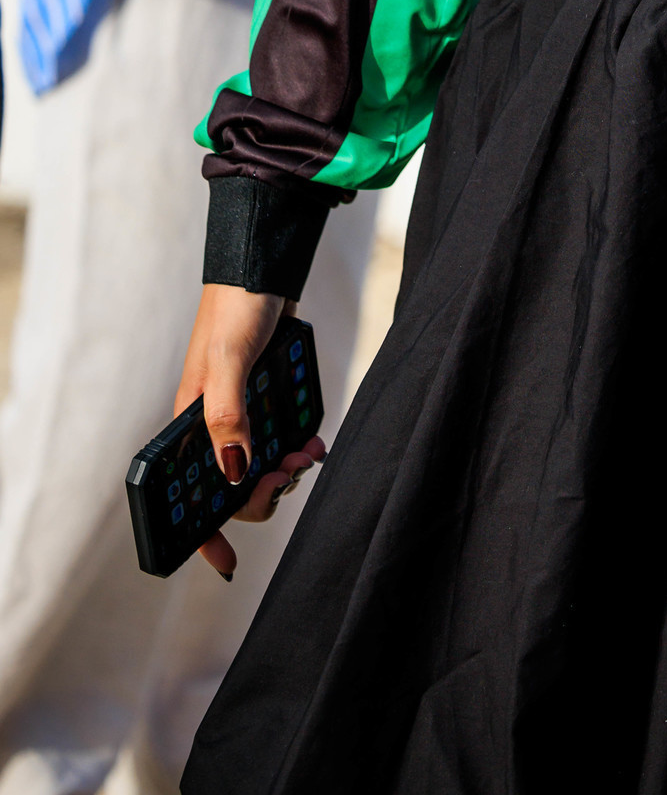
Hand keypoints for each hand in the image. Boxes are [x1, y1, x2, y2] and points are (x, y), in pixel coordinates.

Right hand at [175, 283, 326, 577]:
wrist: (264, 271)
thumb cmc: (236, 311)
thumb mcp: (229, 363)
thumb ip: (228, 416)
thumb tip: (236, 472)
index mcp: (189, 422)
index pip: (189, 490)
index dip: (202, 531)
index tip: (225, 560)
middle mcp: (212, 423)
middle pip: (233, 485)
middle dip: (261, 493)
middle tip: (288, 475)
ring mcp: (241, 412)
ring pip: (261, 463)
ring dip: (285, 469)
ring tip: (309, 455)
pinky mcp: (265, 399)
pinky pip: (281, 437)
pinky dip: (297, 445)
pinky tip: (313, 440)